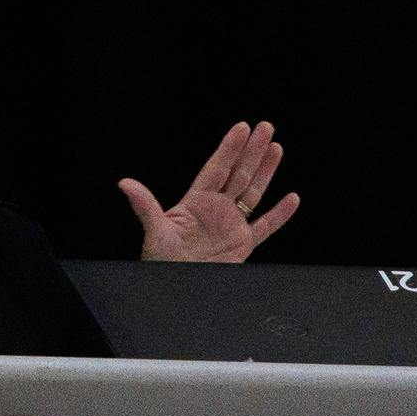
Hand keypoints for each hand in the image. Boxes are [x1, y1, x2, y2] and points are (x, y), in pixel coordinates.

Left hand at [117, 120, 300, 262]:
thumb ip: (145, 205)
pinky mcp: (243, 244)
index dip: (230, 148)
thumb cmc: (160, 260)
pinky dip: (279, 214)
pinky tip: (292, 198)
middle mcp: (216, 209)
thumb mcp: (154, 231)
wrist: (174, 288)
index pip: (217, 168)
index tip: (241, 128)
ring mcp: (231, 225)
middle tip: (266, 127)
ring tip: (276, 148)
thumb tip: (125, 184)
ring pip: (253, 193)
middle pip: (238, 174)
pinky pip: (265, 227)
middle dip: (252, 150)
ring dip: (266, 171)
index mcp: (196, 202)